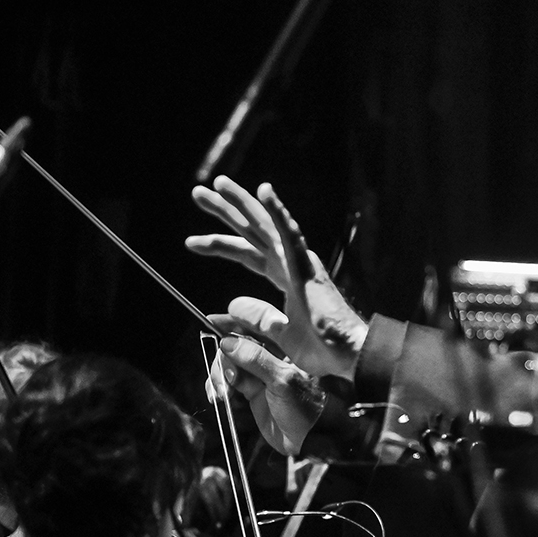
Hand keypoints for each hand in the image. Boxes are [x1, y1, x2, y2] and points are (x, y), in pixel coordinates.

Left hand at [186, 177, 367, 380]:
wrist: (345, 353)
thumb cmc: (320, 347)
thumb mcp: (273, 332)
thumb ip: (248, 319)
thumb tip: (218, 313)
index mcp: (285, 277)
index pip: (248, 253)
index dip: (220, 245)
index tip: (192, 242)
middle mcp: (291, 262)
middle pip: (252, 230)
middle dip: (225, 212)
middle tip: (199, 194)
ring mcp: (299, 260)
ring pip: (266, 223)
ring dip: (242, 202)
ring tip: (218, 183)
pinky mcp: (307, 264)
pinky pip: (290, 232)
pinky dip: (277, 210)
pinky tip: (263, 190)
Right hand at [207, 324, 325, 453]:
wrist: (312, 440)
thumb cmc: (309, 407)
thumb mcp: (284, 380)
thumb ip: (256, 359)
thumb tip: (228, 343)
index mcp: (288, 344)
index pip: (258, 323)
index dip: (235, 321)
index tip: (213, 322)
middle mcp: (274, 355)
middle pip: (239, 342)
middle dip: (225, 354)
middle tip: (225, 373)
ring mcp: (262, 373)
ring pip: (231, 362)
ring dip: (220, 372)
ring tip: (223, 390)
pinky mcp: (254, 391)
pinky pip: (229, 381)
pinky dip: (220, 386)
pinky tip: (219, 396)